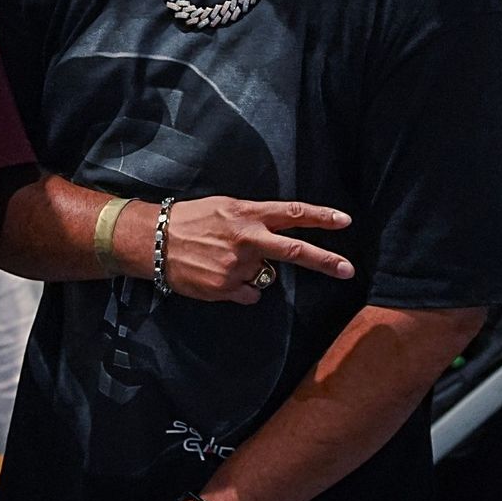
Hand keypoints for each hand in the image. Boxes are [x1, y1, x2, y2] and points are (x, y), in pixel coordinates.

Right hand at [156, 197, 352, 303]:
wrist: (153, 241)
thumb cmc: (190, 219)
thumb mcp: (225, 206)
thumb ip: (254, 220)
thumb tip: (277, 237)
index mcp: (247, 214)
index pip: (291, 213)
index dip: (320, 217)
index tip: (344, 221)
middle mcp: (247, 239)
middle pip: (294, 250)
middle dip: (325, 260)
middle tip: (348, 270)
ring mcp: (237, 266)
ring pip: (265, 276)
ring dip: (253, 272)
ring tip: (224, 261)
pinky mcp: (226, 288)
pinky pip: (249, 294)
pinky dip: (238, 289)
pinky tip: (218, 276)